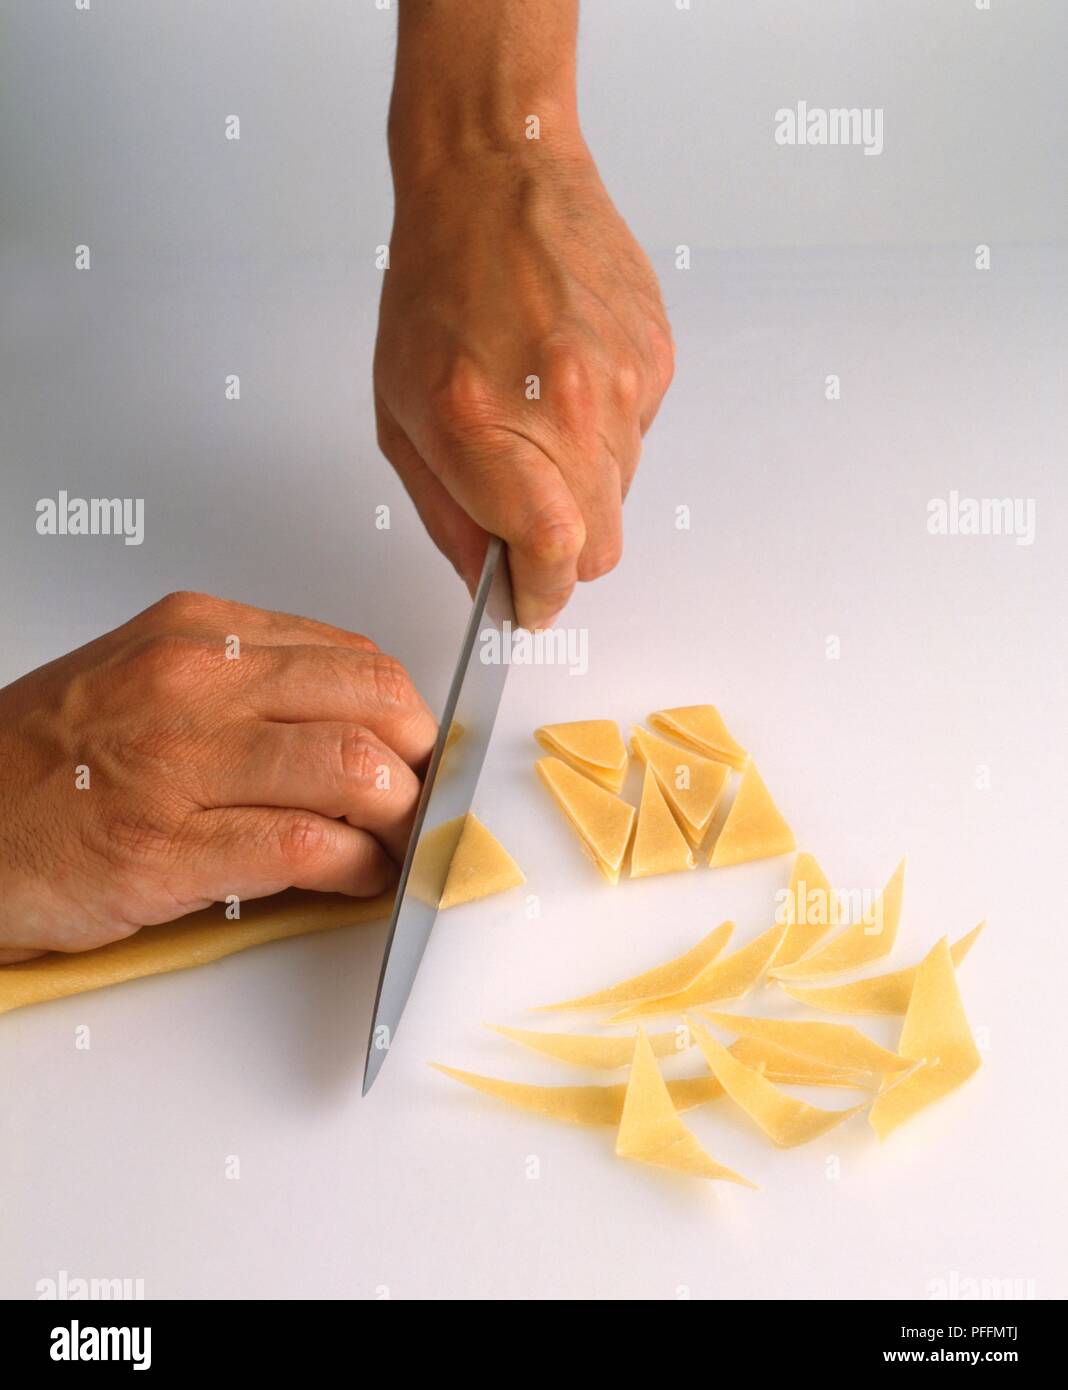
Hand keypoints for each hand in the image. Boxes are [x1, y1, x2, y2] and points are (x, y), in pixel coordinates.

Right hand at [0, 593, 435, 961]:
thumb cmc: (45, 761)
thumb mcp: (145, 678)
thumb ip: (245, 685)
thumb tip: (352, 720)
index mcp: (197, 633)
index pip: (355, 659)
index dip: (405, 715)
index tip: (415, 751)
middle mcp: (193, 684)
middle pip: (375, 704)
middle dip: (419, 761)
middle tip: (417, 799)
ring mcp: (179, 764)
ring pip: (355, 770)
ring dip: (398, 820)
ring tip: (392, 846)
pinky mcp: (165, 848)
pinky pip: (306, 847)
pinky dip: (356, 868)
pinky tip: (356, 878)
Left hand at [374, 142, 673, 629]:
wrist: (498, 176)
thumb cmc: (436, 286)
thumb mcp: (401, 413)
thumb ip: (447, 512)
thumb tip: (488, 578)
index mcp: (489, 424)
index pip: (553, 556)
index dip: (544, 596)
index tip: (530, 605)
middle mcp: (569, 407)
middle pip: (599, 546)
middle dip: (561, 553)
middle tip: (523, 511)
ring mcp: (625, 381)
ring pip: (620, 495)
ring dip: (581, 485)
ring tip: (537, 414)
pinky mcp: (659, 358)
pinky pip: (639, 438)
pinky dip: (605, 432)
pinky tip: (566, 377)